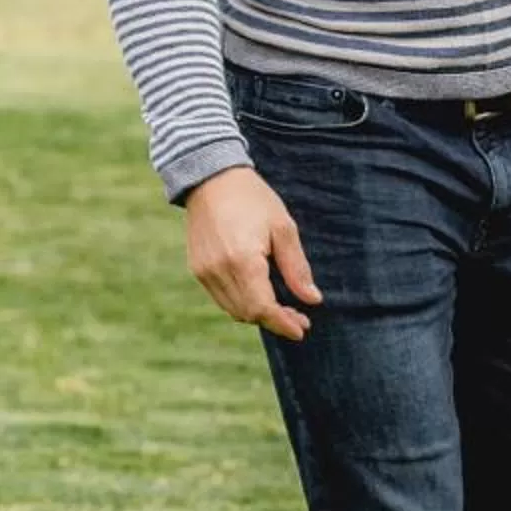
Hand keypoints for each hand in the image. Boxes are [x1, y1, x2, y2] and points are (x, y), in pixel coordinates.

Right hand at [185, 167, 322, 340]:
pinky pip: (221, 298)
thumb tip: (312, 299)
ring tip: (284, 310)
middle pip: (248, 313)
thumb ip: (297, 268)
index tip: (302, 330)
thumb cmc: (254, 200)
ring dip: (258, 315)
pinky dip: (241, 303)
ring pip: (233, 309)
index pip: (262, 308)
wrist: (212, 180)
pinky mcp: (197, 269)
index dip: (283, 323)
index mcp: (242, 260)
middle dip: (274, 321)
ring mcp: (203, 272)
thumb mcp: (284, 229)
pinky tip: (260, 295)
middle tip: (300, 318)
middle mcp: (218, 271)